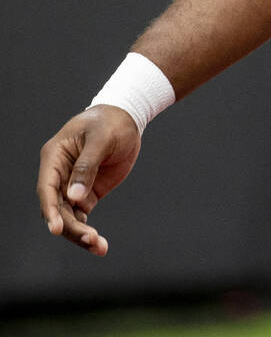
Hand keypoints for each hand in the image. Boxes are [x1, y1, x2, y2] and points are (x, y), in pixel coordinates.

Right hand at [37, 105, 141, 255]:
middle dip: (72, 228)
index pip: (47, 189)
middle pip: (58, 209)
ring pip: (69, 217)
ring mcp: (72, 186)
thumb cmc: (111, 122)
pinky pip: (82, 216)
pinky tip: (98, 245)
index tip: (57, 229)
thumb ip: (87, 165)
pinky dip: (88, 230)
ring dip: (81, 234)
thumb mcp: (101, 138)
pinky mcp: (87, 194)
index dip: (50, 210)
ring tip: (99, 247)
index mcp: (55, 157)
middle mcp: (59, 175)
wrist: (127, 118)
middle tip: (92, 240)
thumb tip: (74, 196)